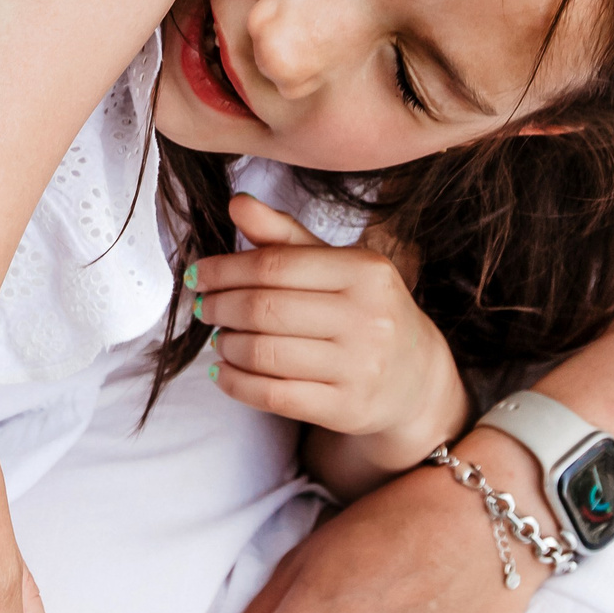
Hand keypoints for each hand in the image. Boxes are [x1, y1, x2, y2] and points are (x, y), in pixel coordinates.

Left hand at [193, 194, 467, 483]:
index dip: (224, 270)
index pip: (274, 265)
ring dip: (226, 346)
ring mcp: (360, 367)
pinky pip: (272, 395)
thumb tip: (237, 203)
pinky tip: (224, 372)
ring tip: (219, 339)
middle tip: (202, 308)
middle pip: (264, 309)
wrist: (416, 380)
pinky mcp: (347, 409)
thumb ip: (285, 236)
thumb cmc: (365, 312)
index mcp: (365, 270)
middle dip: (219, 307)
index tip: (198, 275)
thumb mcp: (337, 266)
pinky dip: (235, 383)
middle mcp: (368, 317)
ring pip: (264, 353)